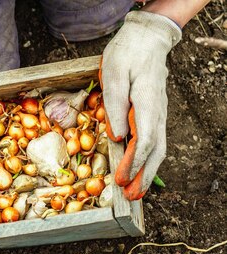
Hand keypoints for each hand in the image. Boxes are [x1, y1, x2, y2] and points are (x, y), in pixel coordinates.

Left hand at [99, 11, 180, 199]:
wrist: (146, 39)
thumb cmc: (126, 54)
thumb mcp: (112, 75)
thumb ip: (114, 107)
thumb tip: (117, 137)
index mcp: (146, 103)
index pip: (145, 140)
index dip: (133, 163)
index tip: (122, 179)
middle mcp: (156, 111)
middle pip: (155, 150)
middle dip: (144, 175)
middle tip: (132, 195)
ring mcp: (157, 113)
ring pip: (158, 147)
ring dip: (147, 170)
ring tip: (136, 190)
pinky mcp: (152, 114)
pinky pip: (153, 140)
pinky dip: (147, 158)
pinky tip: (139, 169)